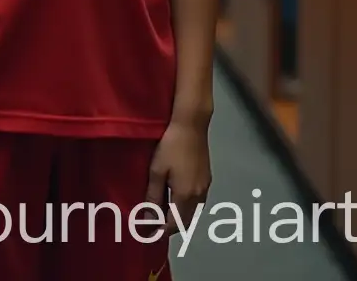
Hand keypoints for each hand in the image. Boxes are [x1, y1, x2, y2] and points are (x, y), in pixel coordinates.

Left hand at [145, 119, 211, 236]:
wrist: (191, 124)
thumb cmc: (170, 146)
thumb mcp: (156, 171)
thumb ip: (153, 197)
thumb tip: (150, 219)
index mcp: (185, 196)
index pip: (174, 225)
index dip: (161, 231)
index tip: (149, 232)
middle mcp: (199, 196)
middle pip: (186, 222)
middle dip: (171, 227)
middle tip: (155, 223)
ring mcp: (205, 186)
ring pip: (193, 212)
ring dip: (180, 216)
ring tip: (163, 210)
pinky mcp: (207, 178)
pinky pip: (198, 201)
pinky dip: (187, 206)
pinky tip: (176, 197)